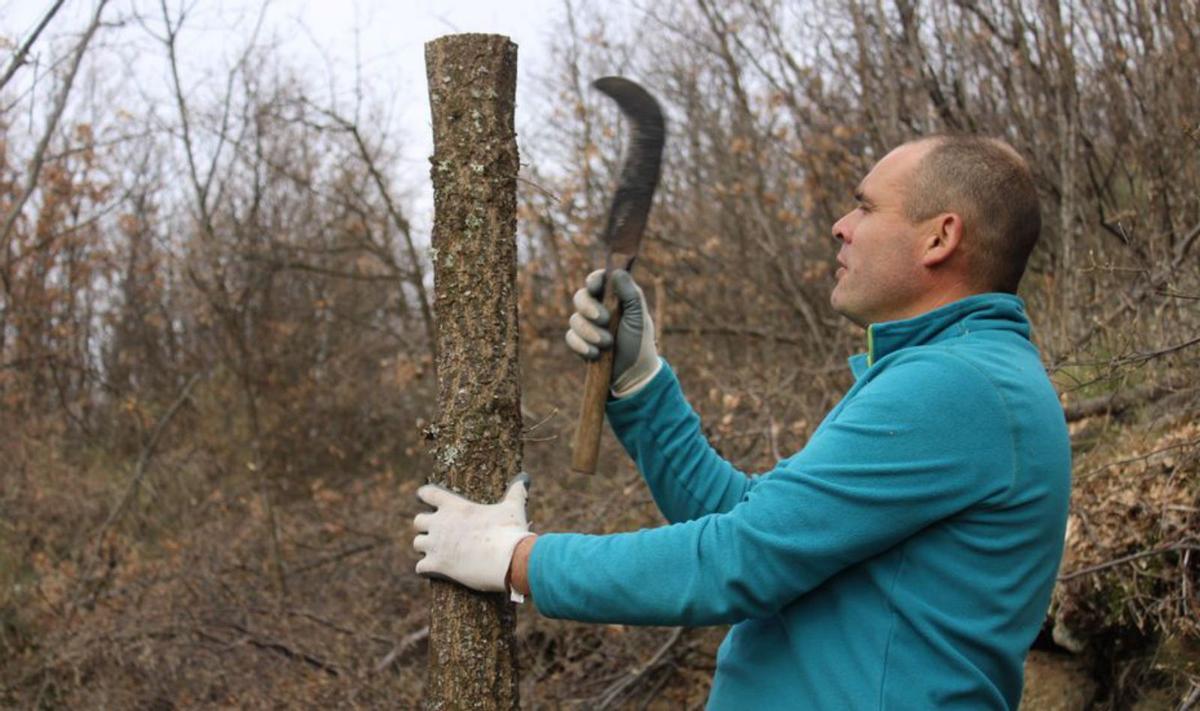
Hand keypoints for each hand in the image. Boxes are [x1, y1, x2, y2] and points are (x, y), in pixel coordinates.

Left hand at [413, 474, 533, 594]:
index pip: (428, 493)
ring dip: (426, 548)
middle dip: (426, 527)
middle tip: (438, 533)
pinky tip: (435, 570)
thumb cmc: (510, 531)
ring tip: (438, 552)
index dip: (425, 495)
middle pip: (418, 521)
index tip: (424, 498)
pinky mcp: (436, 565)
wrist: (508, 560)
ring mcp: (436, 545)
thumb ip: (516, 492)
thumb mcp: (513, 508)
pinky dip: (426, 569)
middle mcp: (440, 523)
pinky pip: (419, 566)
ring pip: (417, 543)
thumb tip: (524, 478)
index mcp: (454, 506)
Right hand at [565, 268, 660, 396]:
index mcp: (614, 297)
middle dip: (588, 308)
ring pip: (574, 319)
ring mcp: (588, 325)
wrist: (633, 374)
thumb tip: (618, 271)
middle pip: (580, 297)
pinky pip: (570, 337)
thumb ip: (631, 294)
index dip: (593, 281)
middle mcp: (598, 308)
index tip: (595, 288)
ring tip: (607, 344)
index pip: (598, 280)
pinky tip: (595, 354)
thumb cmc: (640, 342)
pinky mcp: (580, 342)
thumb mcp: (639, 317)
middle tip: (603, 319)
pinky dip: (581, 346)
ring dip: (590, 332)